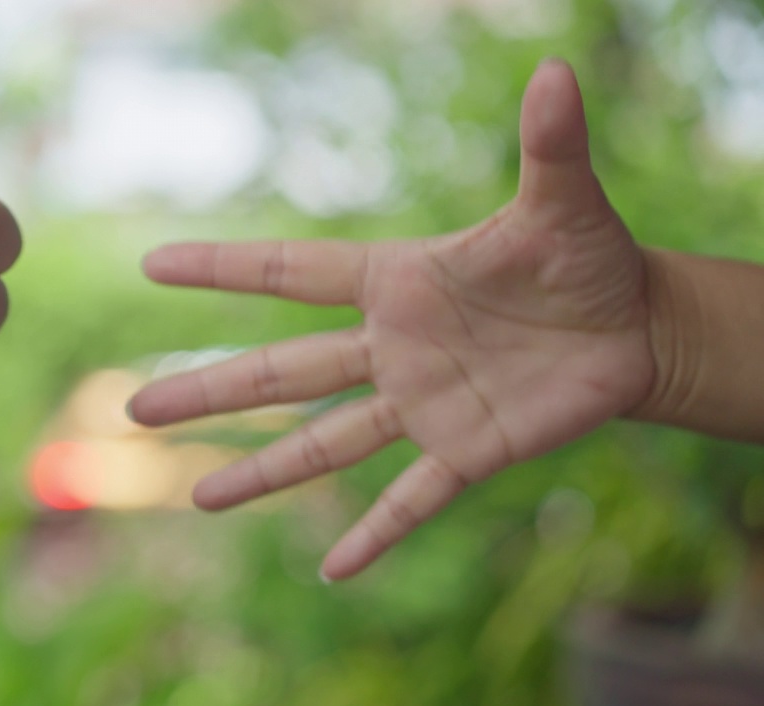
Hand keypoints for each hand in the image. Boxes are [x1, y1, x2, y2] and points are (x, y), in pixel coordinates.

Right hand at [127, 61, 655, 579]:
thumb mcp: (565, 203)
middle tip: (136, 409)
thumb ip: (549, 145)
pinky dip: (375, 533)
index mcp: (396, 283)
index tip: (153, 265)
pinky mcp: (466, 451)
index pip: (292, 272)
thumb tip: (553, 70)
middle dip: (209, 391)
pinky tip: (332, 569)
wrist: (634, 328)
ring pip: (324, 443)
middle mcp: (391, 347)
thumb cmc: (588, 256)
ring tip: (199, 497)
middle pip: (282, 372)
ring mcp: (421, 404)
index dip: (224, 267)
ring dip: (263, 472)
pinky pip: (411, 498)